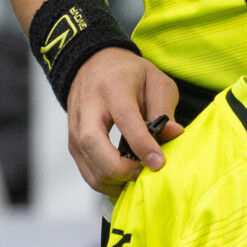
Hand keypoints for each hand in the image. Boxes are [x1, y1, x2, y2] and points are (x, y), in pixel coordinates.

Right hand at [65, 45, 180, 194]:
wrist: (94, 65)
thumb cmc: (129, 74)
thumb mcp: (155, 81)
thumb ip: (164, 108)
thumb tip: (174, 134)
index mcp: (113, 87)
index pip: (124, 118)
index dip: (141, 144)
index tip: (158, 162)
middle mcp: (88, 106)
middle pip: (93, 143)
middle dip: (119, 168)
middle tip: (142, 173)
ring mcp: (76, 126)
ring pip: (87, 162)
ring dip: (112, 180)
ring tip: (136, 178)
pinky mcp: (72, 142)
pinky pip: (85, 170)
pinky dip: (105, 181)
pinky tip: (123, 180)